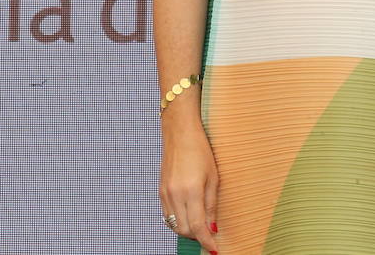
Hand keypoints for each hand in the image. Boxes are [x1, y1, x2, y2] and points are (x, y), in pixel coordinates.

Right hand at [160, 118, 219, 253]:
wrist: (179, 133)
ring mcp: (165, 193)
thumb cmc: (200, 151)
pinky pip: (167, 215)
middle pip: (184, 230)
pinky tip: (188, 215)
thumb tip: (213, 227)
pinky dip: (178, 221)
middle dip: (198, 237)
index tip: (214, 249)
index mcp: (191, 191)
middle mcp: (175, 194)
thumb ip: (212, 205)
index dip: (206, 241)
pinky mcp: (160, 191)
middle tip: (210, 234)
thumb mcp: (213, 178)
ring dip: (187, 230)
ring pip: (174, 225)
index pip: (197, 227)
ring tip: (200, 225)